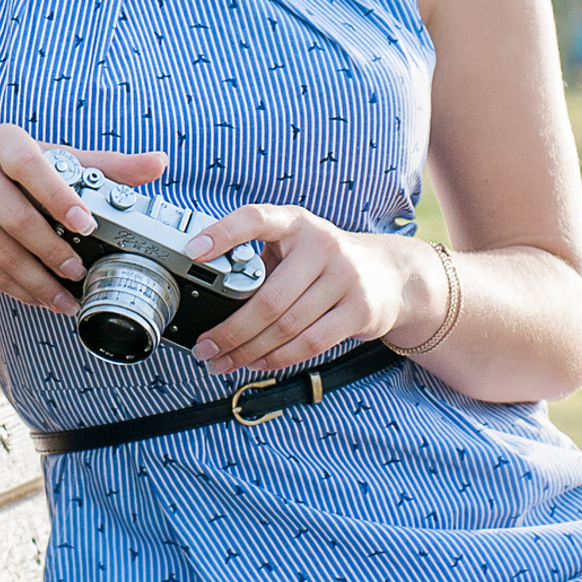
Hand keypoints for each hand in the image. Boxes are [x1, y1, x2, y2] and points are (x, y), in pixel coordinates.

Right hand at [0, 125, 165, 314]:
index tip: (87, 226)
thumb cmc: (6, 166)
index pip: (31, 168)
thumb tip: (157, 164)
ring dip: (35, 281)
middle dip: (52, 252)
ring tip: (64, 297)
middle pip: (15, 219)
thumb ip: (104, 164)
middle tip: (80, 273)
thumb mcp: (49, 156)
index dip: (59, 198)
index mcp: (2, 142)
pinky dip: (14, 287)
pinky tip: (39, 297)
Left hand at [182, 206, 435, 376]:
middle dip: (229, 331)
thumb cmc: (324, 263)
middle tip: (204, 348)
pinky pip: (310, 342)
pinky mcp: (361, 308)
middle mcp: (321, 244)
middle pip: (267, 298)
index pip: (255, 218)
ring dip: (249, 351)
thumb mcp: (295, 247)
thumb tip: (205, 294)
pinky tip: (259, 362)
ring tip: (225, 361)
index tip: (192, 252)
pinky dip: (278, 358)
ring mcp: (345, 276)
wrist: (390, 275)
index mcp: (295, 222)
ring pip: (286, 326)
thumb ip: (260, 261)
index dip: (222, 234)